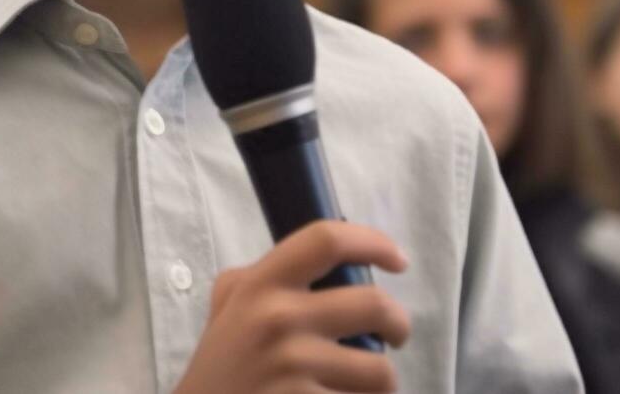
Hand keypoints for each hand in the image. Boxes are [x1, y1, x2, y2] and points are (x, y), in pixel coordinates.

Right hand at [174, 220, 411, 393]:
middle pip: (376, 305)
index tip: (397, 261)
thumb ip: (264, 277)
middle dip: (398, 325)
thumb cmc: (220, 365)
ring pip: (381, 370)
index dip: (374, 243)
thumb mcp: (227, 307)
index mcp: (261, 285)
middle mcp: (279, 319)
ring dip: (381, 380)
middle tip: (394, 335)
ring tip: (361, 382)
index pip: (327, 240)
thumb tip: (328, 259)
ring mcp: (294, 368)